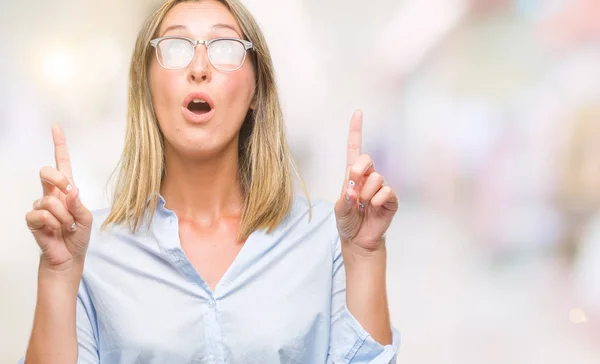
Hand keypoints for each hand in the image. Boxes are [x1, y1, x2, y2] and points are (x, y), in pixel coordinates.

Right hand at [25, 124, 92, 270]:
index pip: (62, 164)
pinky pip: (41, 214)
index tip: (56, 127)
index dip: (59, 145)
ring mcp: (40, 206)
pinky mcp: (32, 219)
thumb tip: (71, 189)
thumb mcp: (85, 218)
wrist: (68, 257)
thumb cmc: (77, 236)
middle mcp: (52, 194)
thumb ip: (78, 204)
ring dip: (63, 216)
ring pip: (50, 200)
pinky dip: (53, 224)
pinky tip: (55, 231)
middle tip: (68, 192)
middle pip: (47, 172)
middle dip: (58, 178)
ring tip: (66, 227)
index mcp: (67, 190)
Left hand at [334, 110, 397, 253]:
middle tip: (352, 186)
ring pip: (376, 178)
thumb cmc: (347, 222)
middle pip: (366, 159)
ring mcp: (380, 187)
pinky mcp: (390, 199)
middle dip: (358, 170)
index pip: (355, 148)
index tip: (358, 112)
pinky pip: (386, 191)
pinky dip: (376, 200)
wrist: (358, 240)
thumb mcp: (339, 210)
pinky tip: (372, 208)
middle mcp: (368, 177)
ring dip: (365, 193)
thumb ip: (343, 200)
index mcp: (352, 175)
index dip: (356, 130)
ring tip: (363, 205)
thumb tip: (352, 190)